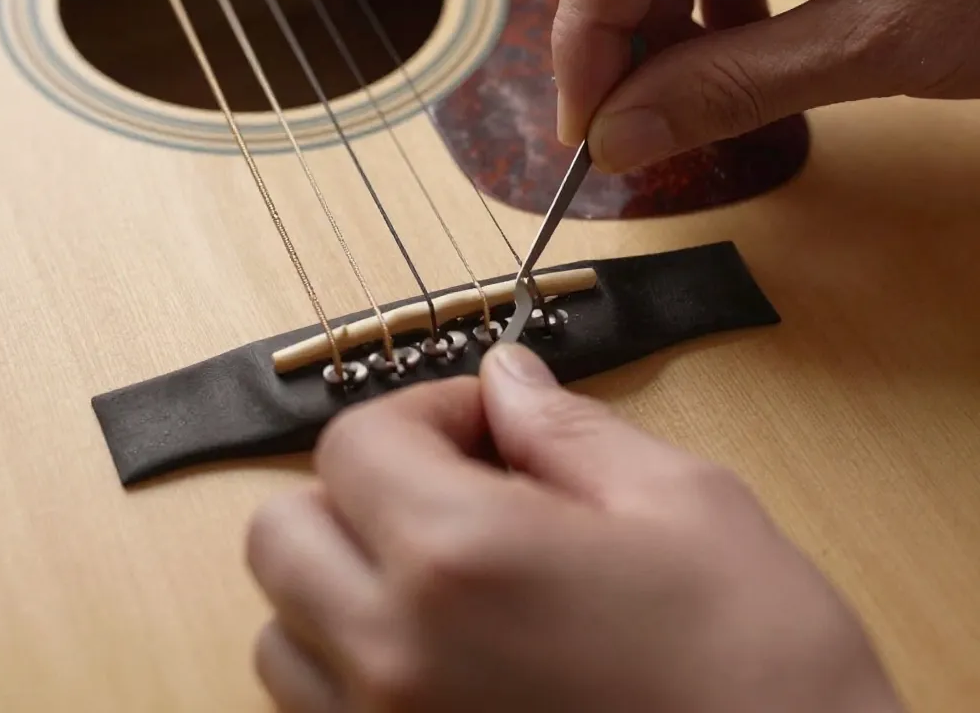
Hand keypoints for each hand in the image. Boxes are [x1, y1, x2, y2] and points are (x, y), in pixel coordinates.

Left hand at [246, 345, 902, 711]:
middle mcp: (394, 657)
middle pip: (283, 532)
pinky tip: (447, 651)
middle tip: (453, 487)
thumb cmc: (762, 664)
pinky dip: (351, 663)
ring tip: (446, 575)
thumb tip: (506, 379)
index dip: (421, 410)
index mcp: (460, 556)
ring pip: (283, 630)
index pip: (353, 442)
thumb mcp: (681, 502)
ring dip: (342, 579)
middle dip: (358, 488)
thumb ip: (565, 428)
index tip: (486, 423)